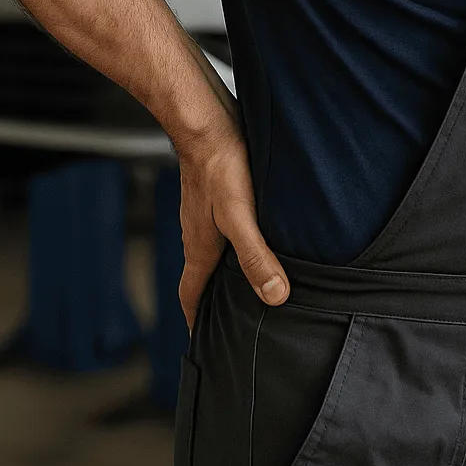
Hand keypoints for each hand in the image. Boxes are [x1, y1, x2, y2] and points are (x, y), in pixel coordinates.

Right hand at [178, 127, 288, 329]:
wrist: (206, 121)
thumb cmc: (220, 165)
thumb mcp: (241, 216)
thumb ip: (256, 256)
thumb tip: (274, 296)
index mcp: (200, 247)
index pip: (190, 294)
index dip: (195, 321)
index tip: (201, 344)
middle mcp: (197, 233)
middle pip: (200, 276)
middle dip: (211, 301)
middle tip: (230, 321)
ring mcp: (204, 213)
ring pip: (211, 252)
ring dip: (223, 271)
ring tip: (247, 282)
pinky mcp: (215, 194)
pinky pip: (221, 228)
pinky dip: (233, 242)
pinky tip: (255, 235)